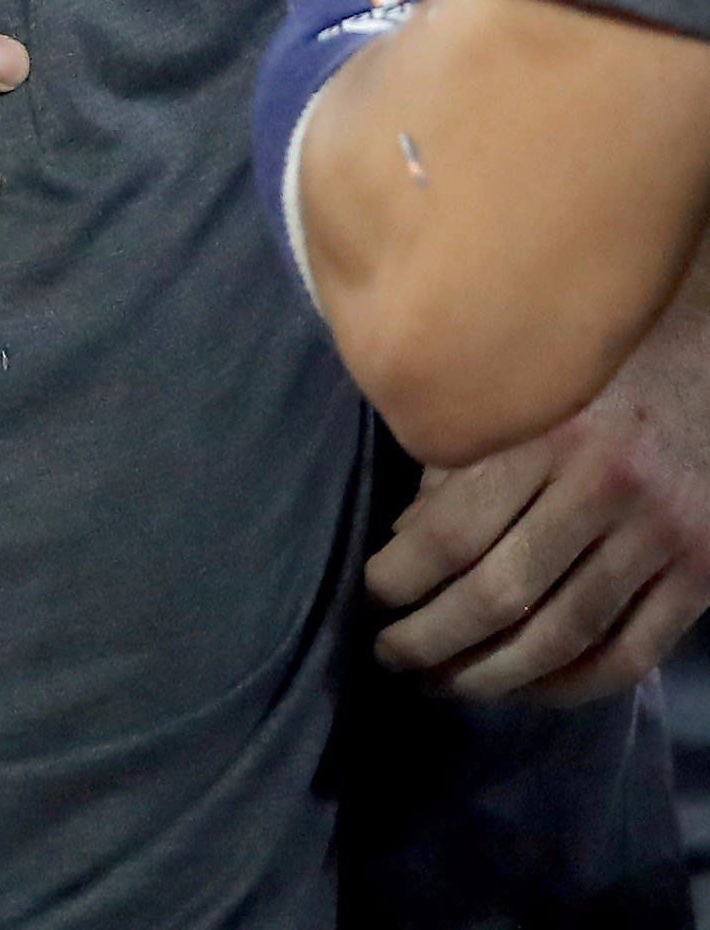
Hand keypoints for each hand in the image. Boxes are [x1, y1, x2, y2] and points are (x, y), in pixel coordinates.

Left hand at [366, 256, 709, 698]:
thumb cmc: (606, 358)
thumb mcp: (530, 378)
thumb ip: (468, 450)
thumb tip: (406, 534)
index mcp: (547, 427)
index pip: (454, 529)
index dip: (402, 575)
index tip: (371, 592)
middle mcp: (605, 484)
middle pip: (501, 593)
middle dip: (432, 638)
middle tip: (389, 654)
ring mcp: (660, 533)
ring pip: (562, 635)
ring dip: (494, 675)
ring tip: (446, 683)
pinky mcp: (704, 570)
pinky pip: (631, 653)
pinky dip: (574, 686)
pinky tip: (529, 689)